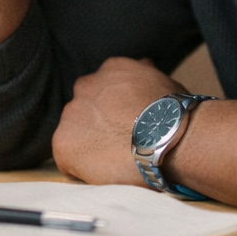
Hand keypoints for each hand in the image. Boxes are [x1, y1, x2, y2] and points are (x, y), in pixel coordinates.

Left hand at [51, 57, 185, 185]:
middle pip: (84, 109)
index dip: (112, 110)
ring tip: (114, 160)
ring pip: (74, 133)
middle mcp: (86, 86)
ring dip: (89, 145)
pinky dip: (81, 167)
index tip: (124, 123)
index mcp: (110, 69)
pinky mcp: (63, 143)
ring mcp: (72, 114)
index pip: (102, 89)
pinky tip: (105, 170)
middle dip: (97, 125)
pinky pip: (67, 159)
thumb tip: (144, 65)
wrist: (167, 138)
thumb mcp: (161, 81)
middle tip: (118, 143)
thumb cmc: (173, 114)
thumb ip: (144, 75)